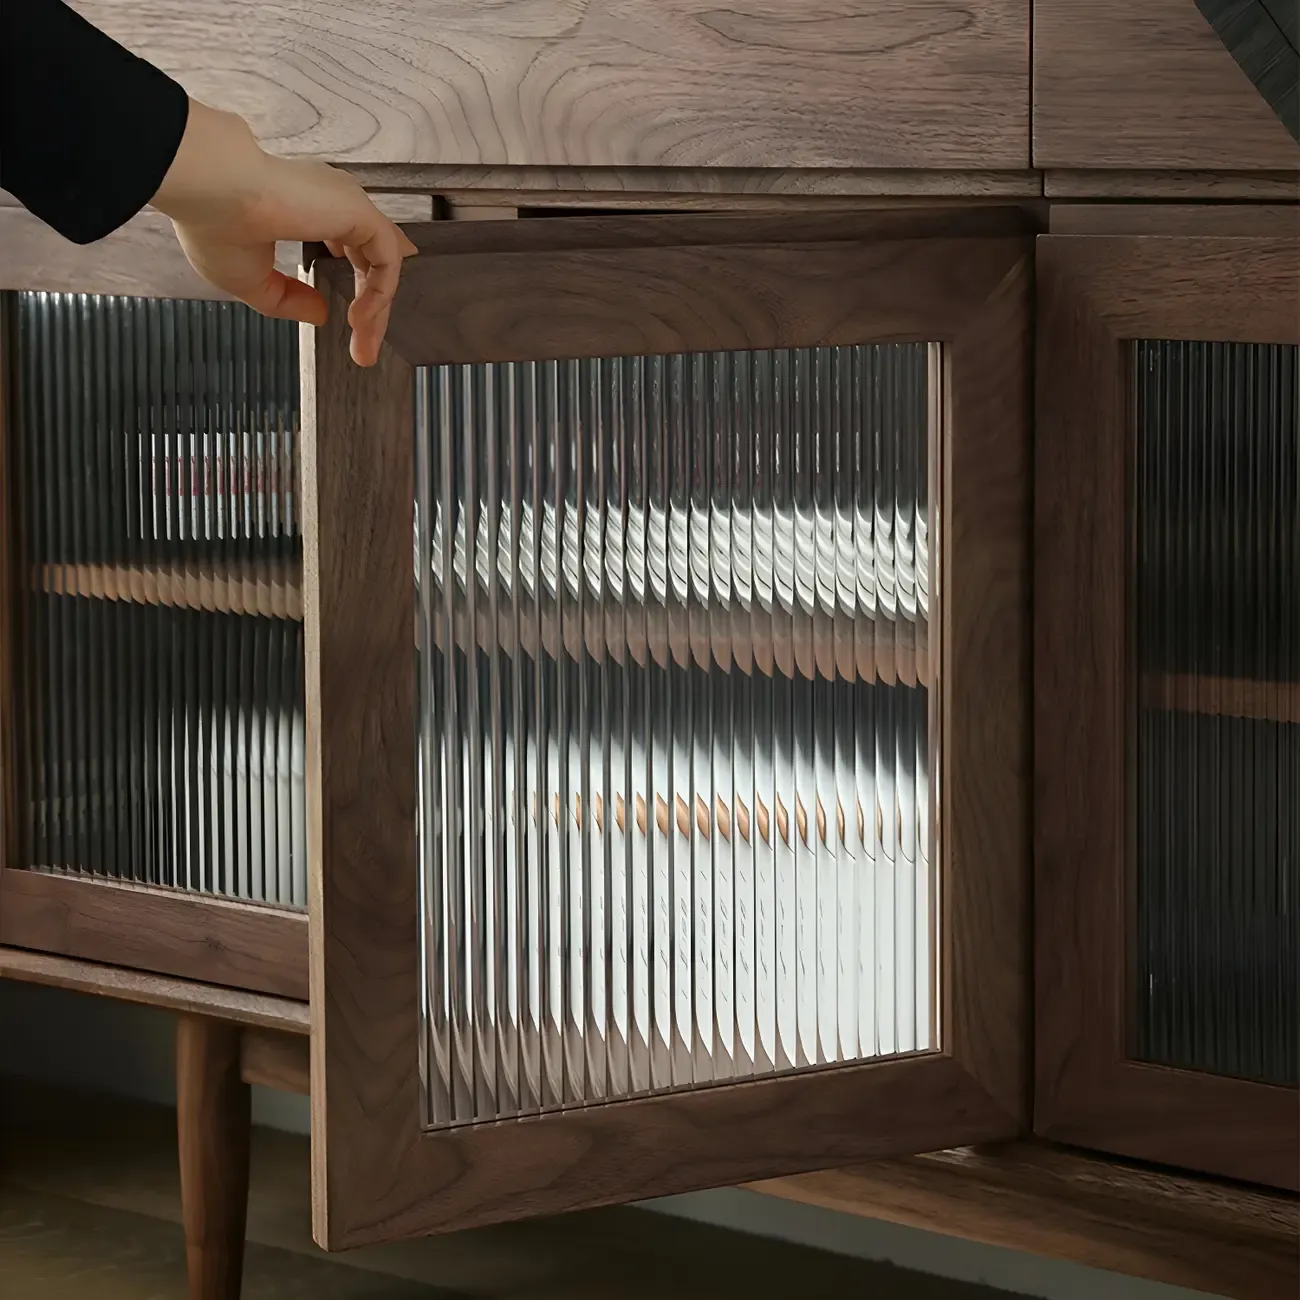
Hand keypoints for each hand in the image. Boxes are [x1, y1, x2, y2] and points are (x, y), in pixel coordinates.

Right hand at [150, 101, 417, 365]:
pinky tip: (360, 318)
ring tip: (363, 346)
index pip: (347, 249)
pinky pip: (386, 258)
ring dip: (377, 309)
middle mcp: (329, 205)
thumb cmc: (213, 224)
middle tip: (364, 352)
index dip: (354, 290)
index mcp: (303, 211)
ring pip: (382, 262)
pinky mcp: (357, 210)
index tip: (351, 329)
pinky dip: (380, 292)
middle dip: (372, 310)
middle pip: (368, 261)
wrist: (208, 191)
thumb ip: (289, 299)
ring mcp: (345, 205)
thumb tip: (322, 314)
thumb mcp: (252, 280)